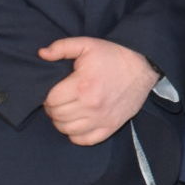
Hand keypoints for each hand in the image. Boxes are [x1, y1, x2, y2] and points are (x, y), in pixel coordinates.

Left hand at [40, 38, 159, 145]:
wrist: (142, 66)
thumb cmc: (112, 55)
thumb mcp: (86, 44)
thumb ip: (61, 47)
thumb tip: (42, 54)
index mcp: (82, 85)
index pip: (51, 101)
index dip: (47, 97)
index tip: (53, 92)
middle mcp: (91, 105)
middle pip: (57, 116)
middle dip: (53, 109)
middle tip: (59, 101)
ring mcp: (101, 119)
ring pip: (67, 130)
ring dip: (62, 122)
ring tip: (67, 111)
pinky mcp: (111, 127)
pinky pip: (84, 140)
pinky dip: (76, 135)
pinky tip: (78, 123)